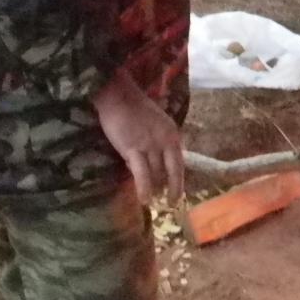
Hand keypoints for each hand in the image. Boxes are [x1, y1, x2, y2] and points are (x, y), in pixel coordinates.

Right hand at [92, 71, 183, 202]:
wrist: (120, 97)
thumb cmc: (136, 109)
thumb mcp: (158, 125)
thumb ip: (161, 143)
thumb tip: (160, 164)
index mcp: (173, 135)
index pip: (180, 163)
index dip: (180, 181)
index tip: (179, 194)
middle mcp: (166, 141)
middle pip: (171, 171)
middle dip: (173, 189)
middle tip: (171, 203)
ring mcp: (150, 146)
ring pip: (156, 174)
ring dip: (154, 189)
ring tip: (152, 201)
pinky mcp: (134, 149)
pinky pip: (142, 174)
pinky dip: (144, 189)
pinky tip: (144, 200)